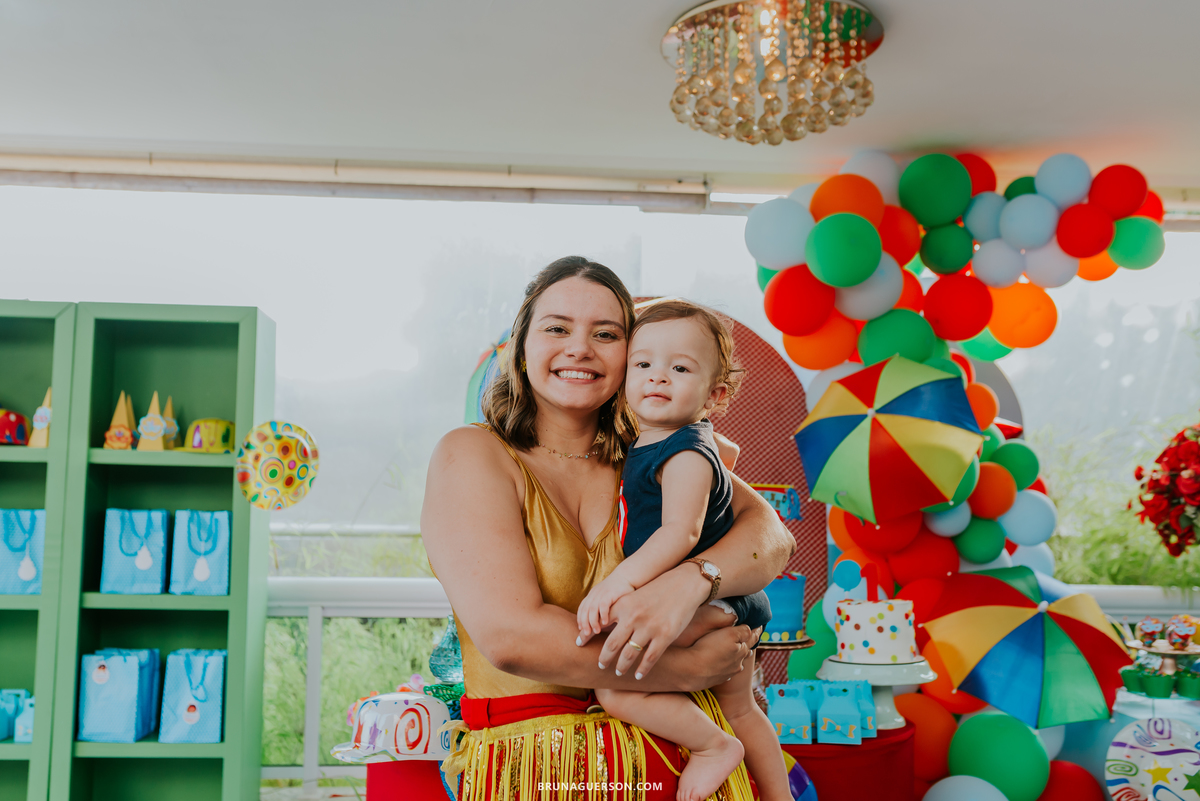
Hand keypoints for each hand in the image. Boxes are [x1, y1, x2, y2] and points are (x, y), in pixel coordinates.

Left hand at [576, 575, 634, 642]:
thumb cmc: (619, 590)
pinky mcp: (609, 593)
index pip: (582, 608)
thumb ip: (603, 609)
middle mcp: (594, 594)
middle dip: (584, 623)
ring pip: (592, 609)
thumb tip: (601, 625)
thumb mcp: (607, 598)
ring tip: (596, 631)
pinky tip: (605, 622)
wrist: (627, 575)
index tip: (581, 629)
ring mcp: (601, 593)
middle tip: (586, 634)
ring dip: (593, 621)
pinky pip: (603, 605)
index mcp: (592, 595)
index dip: (580, 619)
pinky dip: (602, 614)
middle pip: (585, 610)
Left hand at [588, 564, 709, 678]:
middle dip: (604, 658)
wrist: (683, 584)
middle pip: (612, 645)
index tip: (580, 644)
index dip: (588, 636)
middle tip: (600, 666)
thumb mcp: (634, 595)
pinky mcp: (665, 636)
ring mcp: (649, 628)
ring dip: (622, 666)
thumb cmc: (656, 590)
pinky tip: (638, 675)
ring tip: (618, 671)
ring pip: (629, 654)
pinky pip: (649, 658)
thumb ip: (619, 610)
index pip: (600, 624)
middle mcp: (634, 617)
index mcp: (624, 605)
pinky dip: (642, 670)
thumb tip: (601, 626)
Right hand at [685, 625, 761, 688]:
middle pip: (745, 652)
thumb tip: (750, 630)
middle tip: (750, 639)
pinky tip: (723, 666)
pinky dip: (726, 667)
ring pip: (736, 664)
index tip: (760, 626)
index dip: (756, 631)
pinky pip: (725, 672)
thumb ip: (742, 631)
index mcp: (741, 651)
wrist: (691, 671)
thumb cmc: (709, 649)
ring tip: (738, 653)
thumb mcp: (728, 634)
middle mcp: (737, 664)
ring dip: (737, 658)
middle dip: (748, 645)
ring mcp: (727, 673)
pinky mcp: (716, 679)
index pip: (752, 639)